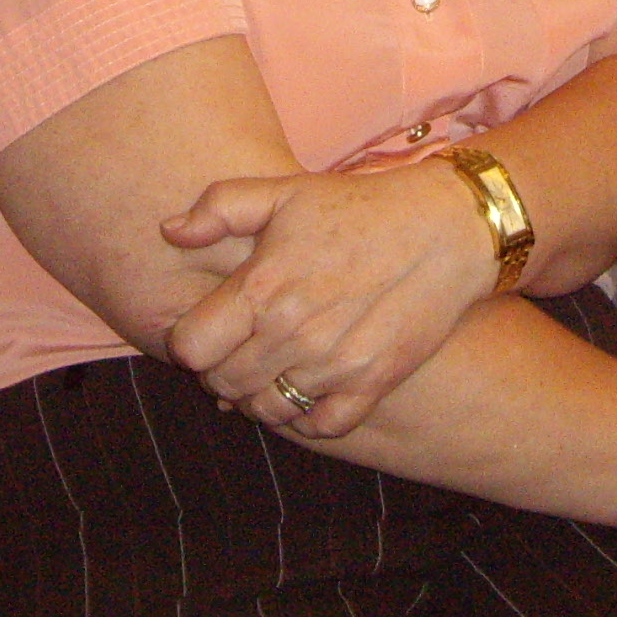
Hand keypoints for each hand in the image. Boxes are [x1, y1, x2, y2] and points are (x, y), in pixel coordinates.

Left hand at [160, 162, 495, 436]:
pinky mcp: (372, 383)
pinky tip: (311, 386)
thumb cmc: (359, 207)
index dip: (191, 341)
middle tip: (242, 348)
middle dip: (222, 370)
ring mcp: (333, 364)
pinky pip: (321, 426)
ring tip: (274, 367)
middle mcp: (293, 333)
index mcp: (263, 287)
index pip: (190, 350)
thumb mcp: (284, 191)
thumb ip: (219, 207)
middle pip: (223, 386)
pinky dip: (309, 415)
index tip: (210, 328)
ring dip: (261, 394)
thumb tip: (170, 232)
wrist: (446, 229)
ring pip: (268, 411)